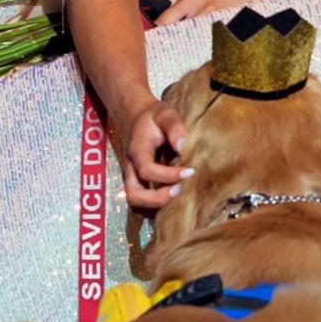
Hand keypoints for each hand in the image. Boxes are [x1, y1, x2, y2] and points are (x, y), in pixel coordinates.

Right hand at [118, 95, 190, 211]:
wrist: (137, 119)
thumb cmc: (153, 117)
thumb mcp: (165, 114)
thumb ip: (174, 127)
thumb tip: (183, 145)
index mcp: (137, 151)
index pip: (146, 170)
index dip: (168, 175)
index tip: (190, 171)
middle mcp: (130, 169)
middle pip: (134, 195)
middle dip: (157, 199)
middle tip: (180, 190)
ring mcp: (133, 179)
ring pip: (136, 204)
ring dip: (157, 206)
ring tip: (179, 195)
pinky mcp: (139, 185)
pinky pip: (143, 204)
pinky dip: (157, 207)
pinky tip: (175, 198)